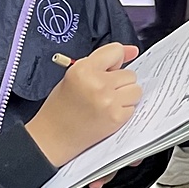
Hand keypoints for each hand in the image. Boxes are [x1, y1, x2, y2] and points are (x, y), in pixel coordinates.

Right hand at [24, 44, 141, 166]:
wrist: (52, 136)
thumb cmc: (61, 107)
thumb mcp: (75, 75)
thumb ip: (104, 60)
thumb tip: (132, 51)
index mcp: (83, 69)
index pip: (116, 51)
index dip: (115, 61)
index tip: (112, 68)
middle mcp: (97, 83)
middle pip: (129, 74)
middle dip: (119, 82)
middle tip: (100, 92)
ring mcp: (109, 101)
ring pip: (135, 89)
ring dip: (125, 96)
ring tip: (105, 102)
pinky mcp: (116, 117)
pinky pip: (133, 106)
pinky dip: (124, 110)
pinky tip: (106, 113)